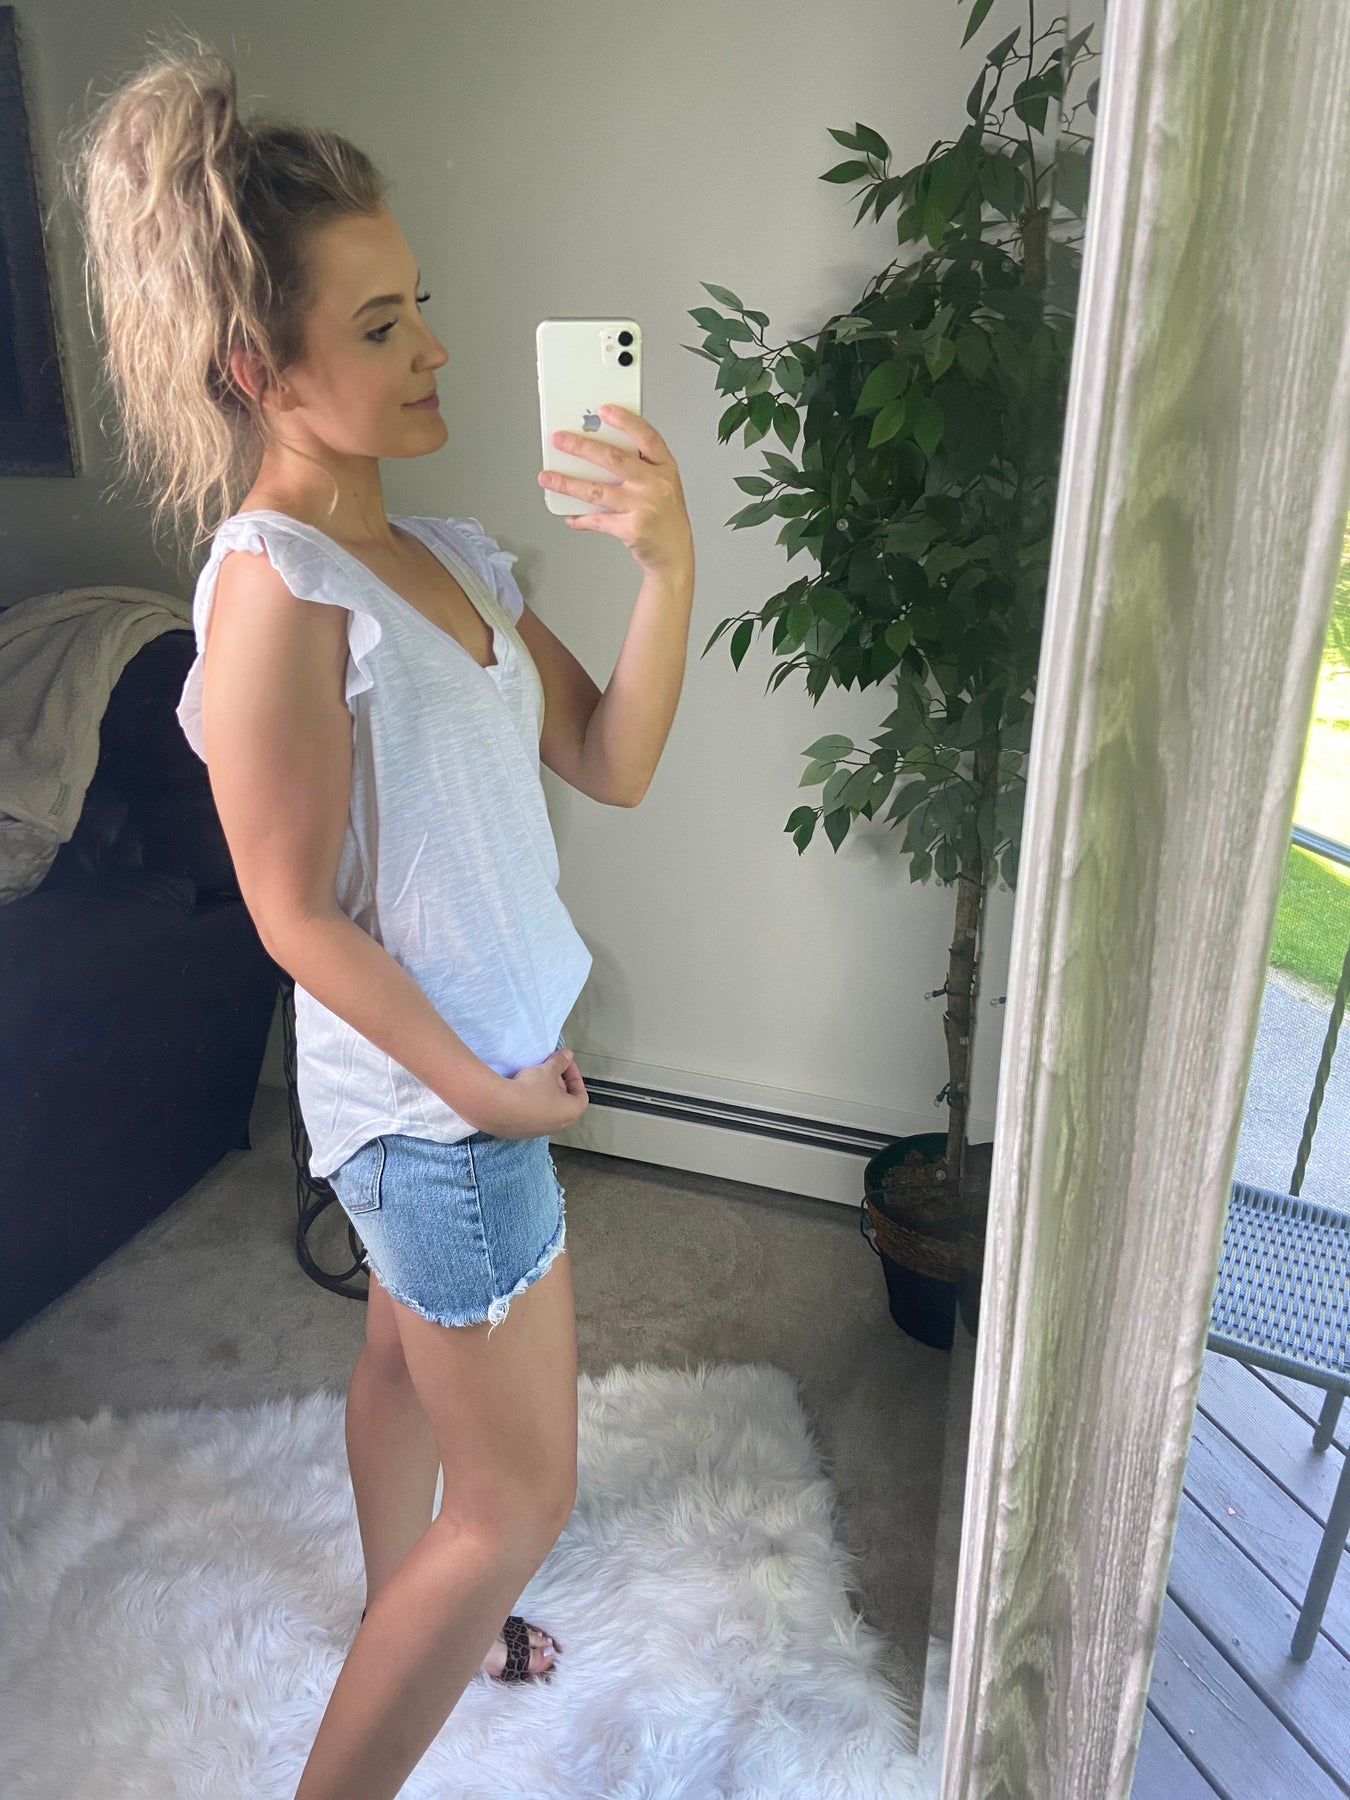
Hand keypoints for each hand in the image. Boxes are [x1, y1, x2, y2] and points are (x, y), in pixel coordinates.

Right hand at [490, 1045, 588, 1138]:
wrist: (499, 1107)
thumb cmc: (530, 1091)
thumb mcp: (548, 1070)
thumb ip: (560, 1062)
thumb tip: (567, 1055)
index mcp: (570, 1113)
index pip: (581, 1095)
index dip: (575, 1077)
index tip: (565, 1065)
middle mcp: (556, 1126)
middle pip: (562, 1102)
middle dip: (557, 1083)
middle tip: (548, 1069)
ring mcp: (536, 1131)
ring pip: (544, 1109)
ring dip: (542, 1093)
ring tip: (532, 1078)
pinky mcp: (518, 1131)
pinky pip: (527, 1115)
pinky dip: (526, 1102)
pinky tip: (518, 1091)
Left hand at [538, 404, 692, 574]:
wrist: (674, 553)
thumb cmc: (664, 515)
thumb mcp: (661, 483)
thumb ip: (639, 466)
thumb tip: (595, 450)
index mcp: (665, 467)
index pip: (646, 437)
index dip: (626, 421)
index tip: (603, 410)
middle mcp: (656, 484)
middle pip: (614, 459)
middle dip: (581, 447)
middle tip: (559, 440)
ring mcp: (644, 507)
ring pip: (597, 490)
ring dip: (568, 483)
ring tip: (547, 477)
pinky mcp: (632, 529)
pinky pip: (598, 520)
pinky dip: (581, 518)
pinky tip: (570, 516)